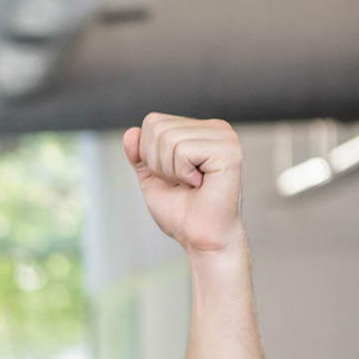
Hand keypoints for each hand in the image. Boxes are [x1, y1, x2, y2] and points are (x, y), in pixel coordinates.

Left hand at [124, 114, 244, 255]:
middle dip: (157, 163)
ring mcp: (225, 136)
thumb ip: (139, 155)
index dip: (148, 154)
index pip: (153, 122)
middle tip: (180, 181)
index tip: (170, 175)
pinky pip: (183, 150)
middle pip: (157, 128)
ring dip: (170, 170)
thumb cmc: (181, 212)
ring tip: (190, 183)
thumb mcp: (151, 178)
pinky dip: (182, 173)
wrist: (199, 236)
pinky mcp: (228, 150)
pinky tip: (200, 183)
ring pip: (168, 138)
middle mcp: (215, 128)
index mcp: (199, 130)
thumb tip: (130, 132)